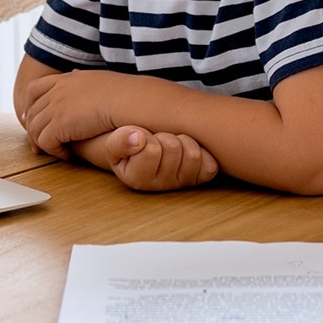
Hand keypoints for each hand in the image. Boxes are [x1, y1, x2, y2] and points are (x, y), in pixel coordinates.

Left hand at [19, 69, 128, 155]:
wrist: (130, 100)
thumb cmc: (124, 93)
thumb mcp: (97, 80)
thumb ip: (83, 81)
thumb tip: (75, 75)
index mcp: (66, 79)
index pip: (34, 90)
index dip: (30, 106)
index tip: (33, 119)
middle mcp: (57, 91)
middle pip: (31, 111)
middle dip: (33, 129)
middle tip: (41, 144)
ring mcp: (56, 107)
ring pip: (35, 129)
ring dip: (44, 143)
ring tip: (59, 151)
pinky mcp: (59, 124)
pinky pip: (45, 142)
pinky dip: (54, 151)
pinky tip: (67, 154)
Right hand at [75, 127, 219, 191]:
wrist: (139, 151)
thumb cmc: (127, 146)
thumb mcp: (112, 143)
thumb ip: (119, 141)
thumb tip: (138, 138)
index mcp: (137, 179)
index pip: (152, 150)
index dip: (146, 136)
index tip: (140, 138)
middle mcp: (160, 187)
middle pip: (174, 148)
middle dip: (165, 136)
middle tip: (156, 139)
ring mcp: (181, 184)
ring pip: (193, 155)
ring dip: (183, 140)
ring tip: (170, 143)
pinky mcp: (199, 180)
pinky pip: (209, 165)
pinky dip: (202, 152)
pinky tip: (186, 150)